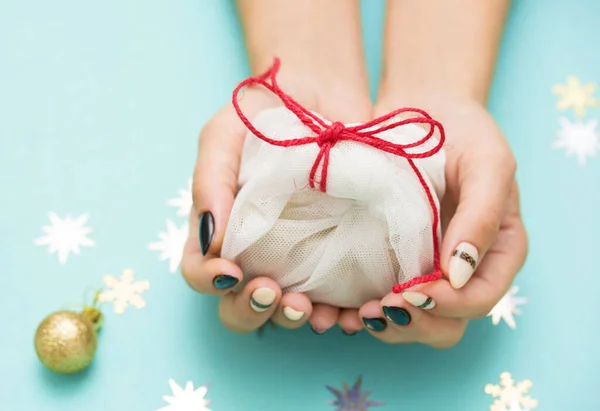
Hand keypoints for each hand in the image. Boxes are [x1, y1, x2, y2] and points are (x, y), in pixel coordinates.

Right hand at [180, 73, 372, 334]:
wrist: (322, 96)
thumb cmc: (263, 113)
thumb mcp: (225, 134)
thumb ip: (210, 180)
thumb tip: (211, 239)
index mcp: (222, 229)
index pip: (200, 269)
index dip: (209, 280)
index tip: (230, 271)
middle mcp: (256, 252)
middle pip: (240, 304)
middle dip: (251, 310)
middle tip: (270, 293)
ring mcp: (298, 257)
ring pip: (285, 309)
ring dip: (292, 319)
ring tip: (307, 308)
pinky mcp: (338, 255)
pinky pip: (335, 297)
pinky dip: (339, 313)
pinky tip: (348, 312)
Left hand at [338, 95, 526, 345]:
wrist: (420, 109)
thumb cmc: (461, 131)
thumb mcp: (487, 161)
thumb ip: (483, 215)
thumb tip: (459, 274)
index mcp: (496, 250)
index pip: (480, 297)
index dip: (450, 304)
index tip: (414, 291)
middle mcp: (461, 268)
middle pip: (447, 322)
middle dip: (414, 323)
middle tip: (380, 307)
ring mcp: (423, 267)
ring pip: (412, 320)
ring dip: (385, 325)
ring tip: (356, 313)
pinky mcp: (388, 260)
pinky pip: (379, 299)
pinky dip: (360, 311)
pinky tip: (340, 308)